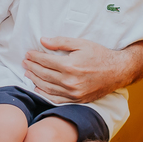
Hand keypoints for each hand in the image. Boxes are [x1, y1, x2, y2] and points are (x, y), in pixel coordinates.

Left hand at [24, 37, 142, 102]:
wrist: (117, 71)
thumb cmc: (100, 55)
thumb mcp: (82, 44)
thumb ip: (61, 42)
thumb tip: (43, 41)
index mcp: (70, 65)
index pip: (45, 61)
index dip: (34, 57)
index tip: (28, 53)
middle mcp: (70, 81)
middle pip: (44, 74)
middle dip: (32, 67)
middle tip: (25, 62)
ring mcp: (73, 93)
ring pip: (47, 87)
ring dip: (35, 80)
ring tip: (28, 73)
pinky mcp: (76, 100)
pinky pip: (56, 99)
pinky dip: (44, 94)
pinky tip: (38, 89)